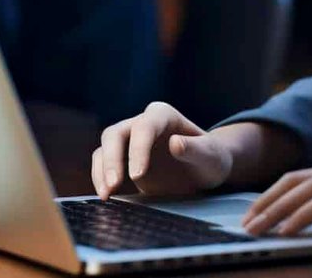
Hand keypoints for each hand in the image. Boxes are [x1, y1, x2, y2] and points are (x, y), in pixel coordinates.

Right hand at [92, 102, 233, 197]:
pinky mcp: (122, 160)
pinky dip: (100, 178)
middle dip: (111, 159)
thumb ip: (196, 149)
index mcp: (164, 115)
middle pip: (116, 133)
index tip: (137, 176)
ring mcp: (130, 141)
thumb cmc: (211, 159)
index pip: (144, 126)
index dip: (138, 149)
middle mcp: (143, 123)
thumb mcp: (211, 156)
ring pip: (104, 147)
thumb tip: (175, 143)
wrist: (204, 170)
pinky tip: (106, 196)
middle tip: (114, 185)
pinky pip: (103, 164)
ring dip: (101, 170)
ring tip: (106, 195)